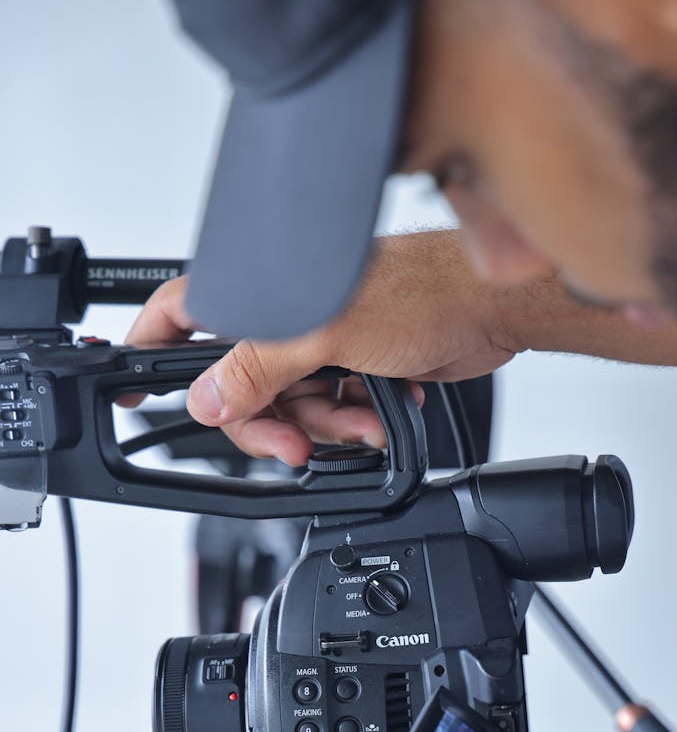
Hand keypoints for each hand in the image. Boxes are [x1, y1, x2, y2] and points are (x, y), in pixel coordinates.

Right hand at [124, 231, 518, 464]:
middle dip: (269, 421)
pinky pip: (328, 409)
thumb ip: (258, 369)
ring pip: (289, 406)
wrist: (492, 312)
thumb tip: (207, 401)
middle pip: (239, 385)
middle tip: (293, 443)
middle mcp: (284, 314)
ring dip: (324, 425)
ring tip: (361, 422)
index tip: (130, 393)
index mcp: (262, 288)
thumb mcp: (324, 334)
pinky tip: (379, 412)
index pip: (182, 317)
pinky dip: (350, 420)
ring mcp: (318, 341)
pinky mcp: (352, 363)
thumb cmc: (423, 291)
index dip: (150, 352)